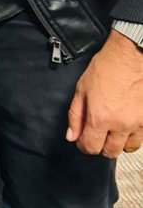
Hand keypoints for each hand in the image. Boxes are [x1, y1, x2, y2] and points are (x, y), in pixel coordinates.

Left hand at [66, 29, 142, 156]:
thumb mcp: (82, 90)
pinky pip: (142, 137)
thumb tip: (72, 135)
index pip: (90, 147)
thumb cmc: (107, 68)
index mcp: (100, 118)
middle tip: (97, 136)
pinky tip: (127, 125)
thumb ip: (76, 116)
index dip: (83, 145)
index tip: (83, 140)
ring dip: (119, 143)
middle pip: (110, 152)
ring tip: (113, 131)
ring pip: (129, 148)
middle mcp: (121, 124)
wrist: (130, 55)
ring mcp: (138, 123)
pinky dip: (133, 136)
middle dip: (100, 147)